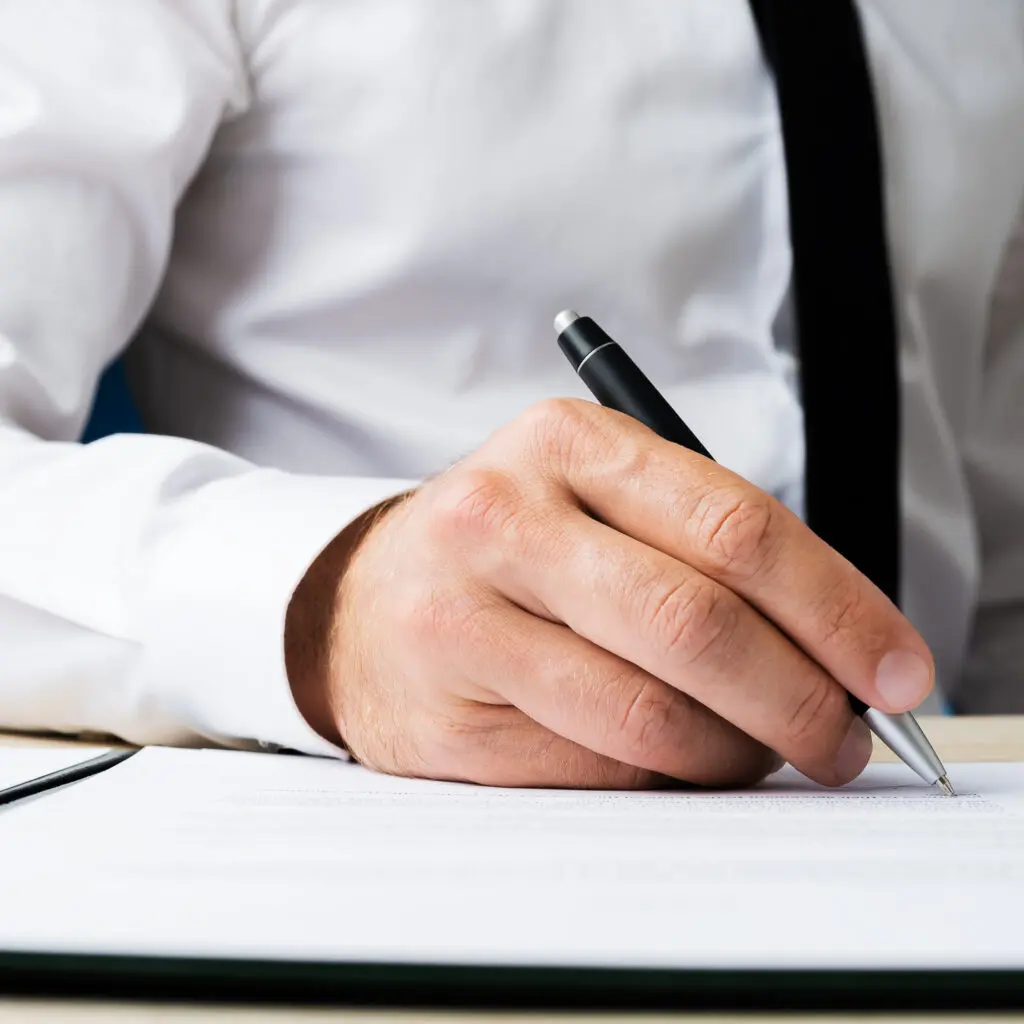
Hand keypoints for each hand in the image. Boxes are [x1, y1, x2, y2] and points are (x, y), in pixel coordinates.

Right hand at [287, 398, 933, 788]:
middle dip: (799, 699)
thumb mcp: (596, 498)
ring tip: (758, 752)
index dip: (835, 607)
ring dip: (734, 752)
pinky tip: (671, 761)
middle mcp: (501, 519)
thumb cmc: (510, 548)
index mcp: (563, 443)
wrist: (363, 601)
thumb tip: (838, 651)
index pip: (733, 526)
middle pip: (695, 622)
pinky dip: (661, 779)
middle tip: (844, 741)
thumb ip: (707, 550)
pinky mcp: (443, 719)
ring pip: (648, 714)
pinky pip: (595, 770)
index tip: (893, 669)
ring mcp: (461, 621)